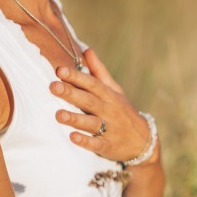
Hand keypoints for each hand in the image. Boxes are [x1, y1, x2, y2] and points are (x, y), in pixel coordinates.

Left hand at [50, 48, 155, 163]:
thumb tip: (86, 50)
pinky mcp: (109, 146)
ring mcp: (110, 129)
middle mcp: (110, 111)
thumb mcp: (115, 90)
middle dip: (71, 94)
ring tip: (58, 114)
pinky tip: (72, 137)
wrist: (143, 141)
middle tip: (53, 87)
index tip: (60, 70)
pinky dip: (85, 141)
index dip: (77, 77)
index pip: (93, 84)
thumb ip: (99, 72)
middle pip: (89, 101)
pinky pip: (96, 144)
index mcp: (110, 96)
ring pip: (91, 123)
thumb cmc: (123, 111)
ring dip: (75, 118)